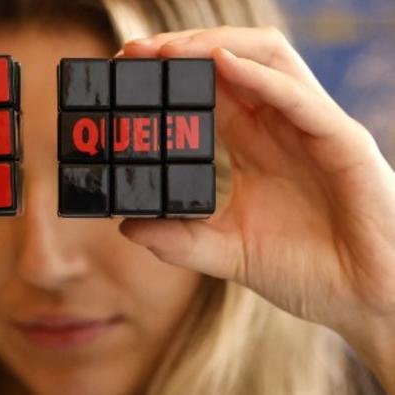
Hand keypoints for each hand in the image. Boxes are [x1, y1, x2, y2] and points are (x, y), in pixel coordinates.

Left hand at [118, 26, 394, 389]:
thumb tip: (127, 225)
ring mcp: (312, 129)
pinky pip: (299, 97)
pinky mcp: (342, 142)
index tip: (123, 76)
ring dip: (212, 46)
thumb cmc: (307, 272)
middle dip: (180, 49)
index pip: (207, 92)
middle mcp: (281, 127)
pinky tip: (219, 65)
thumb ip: (180, 240)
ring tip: (164, 51)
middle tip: (131, 53)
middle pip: (231, 61)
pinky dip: (258, 76)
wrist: (365, 302)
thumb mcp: (229, 253)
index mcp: (255, 145)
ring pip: (267, 59)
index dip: (168, 77)